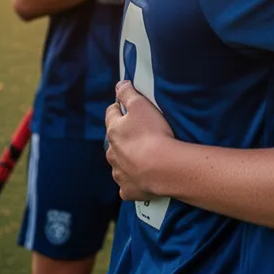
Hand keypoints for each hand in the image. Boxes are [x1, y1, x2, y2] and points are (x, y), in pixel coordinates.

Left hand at [105, 81, 175, 200]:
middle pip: (115, 140)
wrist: (161, 168)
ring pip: (120, 163)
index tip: (127, 106)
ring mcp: (119, 172)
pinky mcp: (128, 189)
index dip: (119, 107)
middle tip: (142, 132)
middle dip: (124, 136)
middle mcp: (112, 152)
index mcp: (113, 131)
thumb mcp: (141, 105)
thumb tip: (119, 84)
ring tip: (146, 156)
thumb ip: (128, 93)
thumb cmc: (153, 134)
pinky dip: (134, 180)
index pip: (111, 113)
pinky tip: (144, 177)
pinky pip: (128, 184)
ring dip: (128, 158)